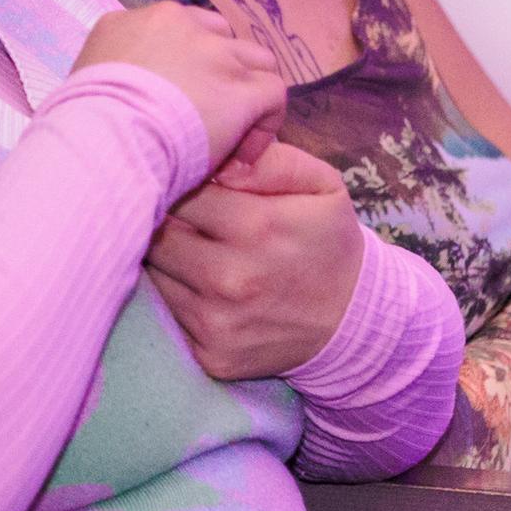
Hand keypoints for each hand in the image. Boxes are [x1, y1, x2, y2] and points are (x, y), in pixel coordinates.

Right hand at [78, 3, 287, 163]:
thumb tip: (119, 96)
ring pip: (257, 61)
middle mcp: (182, 26)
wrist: (103, 137)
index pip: (183, 27)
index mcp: (139, 21)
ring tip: (234, 136)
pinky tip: (242, 157)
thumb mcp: (84, 79)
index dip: (191, 64)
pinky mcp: (240, 89)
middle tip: (210, 116)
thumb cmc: (82, 121)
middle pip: (222, 38)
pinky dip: (265, 125)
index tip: (180, 100)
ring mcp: (216, 55)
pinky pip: (274, 95)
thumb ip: (112, 73)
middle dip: (223, 73)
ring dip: (249, 94)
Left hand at [150, 138, 367, 380]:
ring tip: (195, 246)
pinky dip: (177, 294)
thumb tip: (220, 156)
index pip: (181, 186)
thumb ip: (271, 161)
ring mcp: (216, 322)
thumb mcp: (321, 185)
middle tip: (180, 211)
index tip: (192, 179)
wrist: (355, 322)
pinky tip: (202, 285)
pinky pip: (169, 311)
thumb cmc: (328, 242)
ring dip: (165, 255)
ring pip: (155, 272)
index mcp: (256, 226)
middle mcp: (230, 278)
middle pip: (155, 231)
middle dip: (163, 215)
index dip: (181, 177)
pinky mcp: (210, 354)